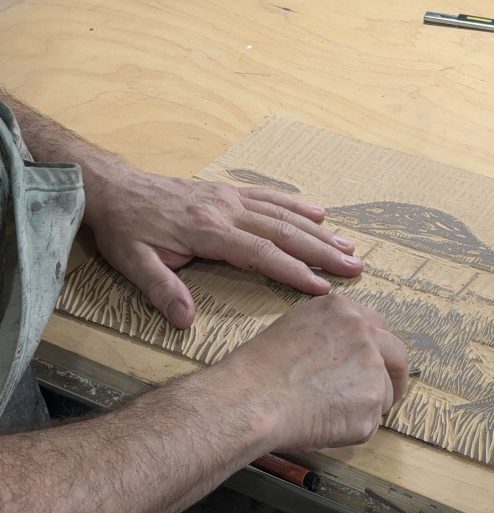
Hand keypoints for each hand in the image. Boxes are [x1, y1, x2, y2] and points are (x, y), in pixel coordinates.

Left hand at [83, 165, 363, 328]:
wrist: (114, 186)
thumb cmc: (125, 227)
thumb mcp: (132, 262)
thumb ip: (161, 289)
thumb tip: (186, 321)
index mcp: (208, 231)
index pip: (262, 254)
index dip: (294, 271)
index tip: (322, 288)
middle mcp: (227, 211)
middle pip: (284, 232)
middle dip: (321, 252)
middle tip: (354, 267)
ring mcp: (231, 198)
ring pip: (283, 215)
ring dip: (318, 232)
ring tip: (348, 246)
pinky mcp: (228, 191)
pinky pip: (270, 196)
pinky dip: (297, 205)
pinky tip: (319, 213)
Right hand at [211, 294, 409, 451]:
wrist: (252, 398)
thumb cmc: (260, 369)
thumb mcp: (297, 327)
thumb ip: (330, 333)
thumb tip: (345, 355)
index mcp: (344, 311)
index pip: (379, 328)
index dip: (379, 351)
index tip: (378, 365)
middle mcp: (365, 335)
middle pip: (398, 357)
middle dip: (396, 378)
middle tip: (386, 396)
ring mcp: (372, 370)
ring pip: (383, 394)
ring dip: (365, 407)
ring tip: (328, 415)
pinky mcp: (371, 405)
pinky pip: (370, 423)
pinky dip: (353, 430)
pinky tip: (325, 425)